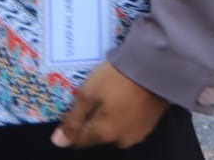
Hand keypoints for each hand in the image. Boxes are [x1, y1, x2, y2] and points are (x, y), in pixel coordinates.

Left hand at [53, 61, 168, 148]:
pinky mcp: (148, 125)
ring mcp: (137, 134)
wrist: (154, 70)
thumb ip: (73, 120)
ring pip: (111, 129)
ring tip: (104, 94)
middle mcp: (121, 140)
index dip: (70, 125)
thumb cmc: (115, 81)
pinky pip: (125, 123)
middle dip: (89, 119)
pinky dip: (119, 113)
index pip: (79, 140)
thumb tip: (59, 142)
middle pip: (95, 134)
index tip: (70, 107)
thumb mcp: (87, 95)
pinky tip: (118, 97)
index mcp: (104, 135)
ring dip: (105, 116)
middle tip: (88, 97)